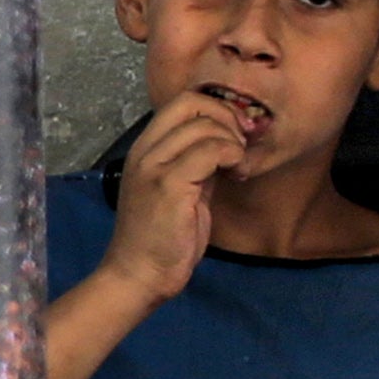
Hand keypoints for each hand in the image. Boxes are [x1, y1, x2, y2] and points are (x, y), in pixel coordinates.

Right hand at [96, 86, 258, 305]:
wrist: (138, 275)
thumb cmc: (159, 239)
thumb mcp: (180, 190)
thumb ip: (196, 163)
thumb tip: (227, 143)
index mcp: (144, 150)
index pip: (181, 103)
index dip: (216, 110)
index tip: (235, 136)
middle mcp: (144, 152)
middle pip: (192, 104)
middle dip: (227, 118)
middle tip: (240, 148)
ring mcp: (154, 167)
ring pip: (205, 127)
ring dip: (233, 143)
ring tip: (237, 168)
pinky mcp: (169, 185)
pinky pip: (211, 151)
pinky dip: (232, 157)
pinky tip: (235, 176)